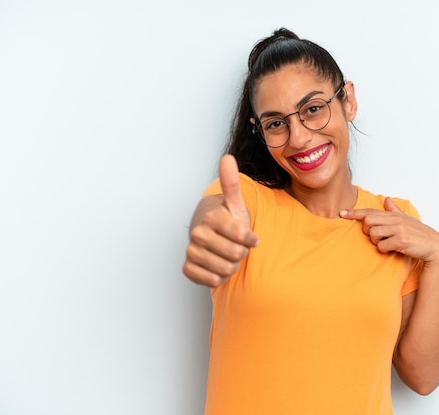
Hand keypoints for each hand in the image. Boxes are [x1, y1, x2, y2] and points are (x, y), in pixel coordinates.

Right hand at [183, 155, 258, 286]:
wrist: (211, 236)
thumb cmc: (227, 220)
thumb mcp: (234, 203)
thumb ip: (231, 183)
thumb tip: (227, 158)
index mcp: (211, 217)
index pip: (242, 236)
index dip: (251, 239)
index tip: (249, 236)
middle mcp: (197, 233)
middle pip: (235, 255)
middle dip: (241, 253)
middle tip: (237, 246)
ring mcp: (191, 251)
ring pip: (225, 269)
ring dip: (232, 266)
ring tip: (228, 255)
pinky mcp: (188, 268)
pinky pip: (212, 280)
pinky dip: (219, 277)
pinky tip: (217, 265)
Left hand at [339, 197, 438, 263]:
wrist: (435, 247)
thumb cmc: (419, 234)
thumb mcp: (406, 220)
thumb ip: (394, 210)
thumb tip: (386, 198)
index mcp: (394, 214)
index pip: (370, 212)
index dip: (354, 213)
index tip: (342, 213)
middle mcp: (395, 219)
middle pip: (368, 222)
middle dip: (368, 232)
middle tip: (377, 237)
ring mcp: (398, 229)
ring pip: (374, 234)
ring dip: (377, 242)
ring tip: (388, 243)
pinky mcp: (401, 240)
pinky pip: (382, 246)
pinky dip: (384, 250)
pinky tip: (393, 249)